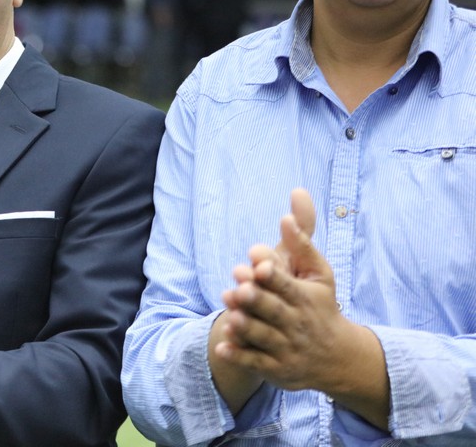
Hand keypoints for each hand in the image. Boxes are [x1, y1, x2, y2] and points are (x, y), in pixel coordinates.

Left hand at [216, 189, 356, 392]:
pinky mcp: (275, 367)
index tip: (257, 263)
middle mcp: (296, 323)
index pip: (287, 285)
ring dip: (246, 327)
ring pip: (263, 337)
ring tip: (229, 316)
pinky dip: (238, 355)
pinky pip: (255, 362)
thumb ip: (301, 238)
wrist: (337, 356)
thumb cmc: (319, 304)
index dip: (273, 275)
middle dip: (257, 301)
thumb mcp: (318, 272)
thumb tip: (296, 193)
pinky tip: (222, 346)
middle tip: (238, 289)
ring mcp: (286, 347)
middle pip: (274, 311)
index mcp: (306, 297)